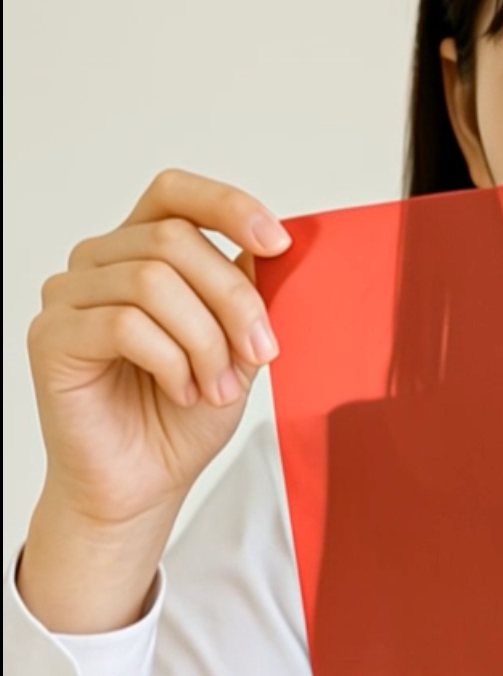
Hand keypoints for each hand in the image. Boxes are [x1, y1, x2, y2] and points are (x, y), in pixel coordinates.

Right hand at [19, 169, 289, 631]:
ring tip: (218, 386)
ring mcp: (69, 296)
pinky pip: (125, 325)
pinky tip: (182, 390)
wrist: (145, 482)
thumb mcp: (238, 345)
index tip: (278, 242)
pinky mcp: (51, 336)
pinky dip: (170, 360)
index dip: (228, 205)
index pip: (175, 192)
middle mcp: (99, 261)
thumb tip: (275, 247)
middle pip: (175, 241)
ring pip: (152, 282)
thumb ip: (250, 291)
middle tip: (261, 352)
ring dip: (204, 340)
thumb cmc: (185, 413)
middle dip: (233, 299)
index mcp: (142, 248)